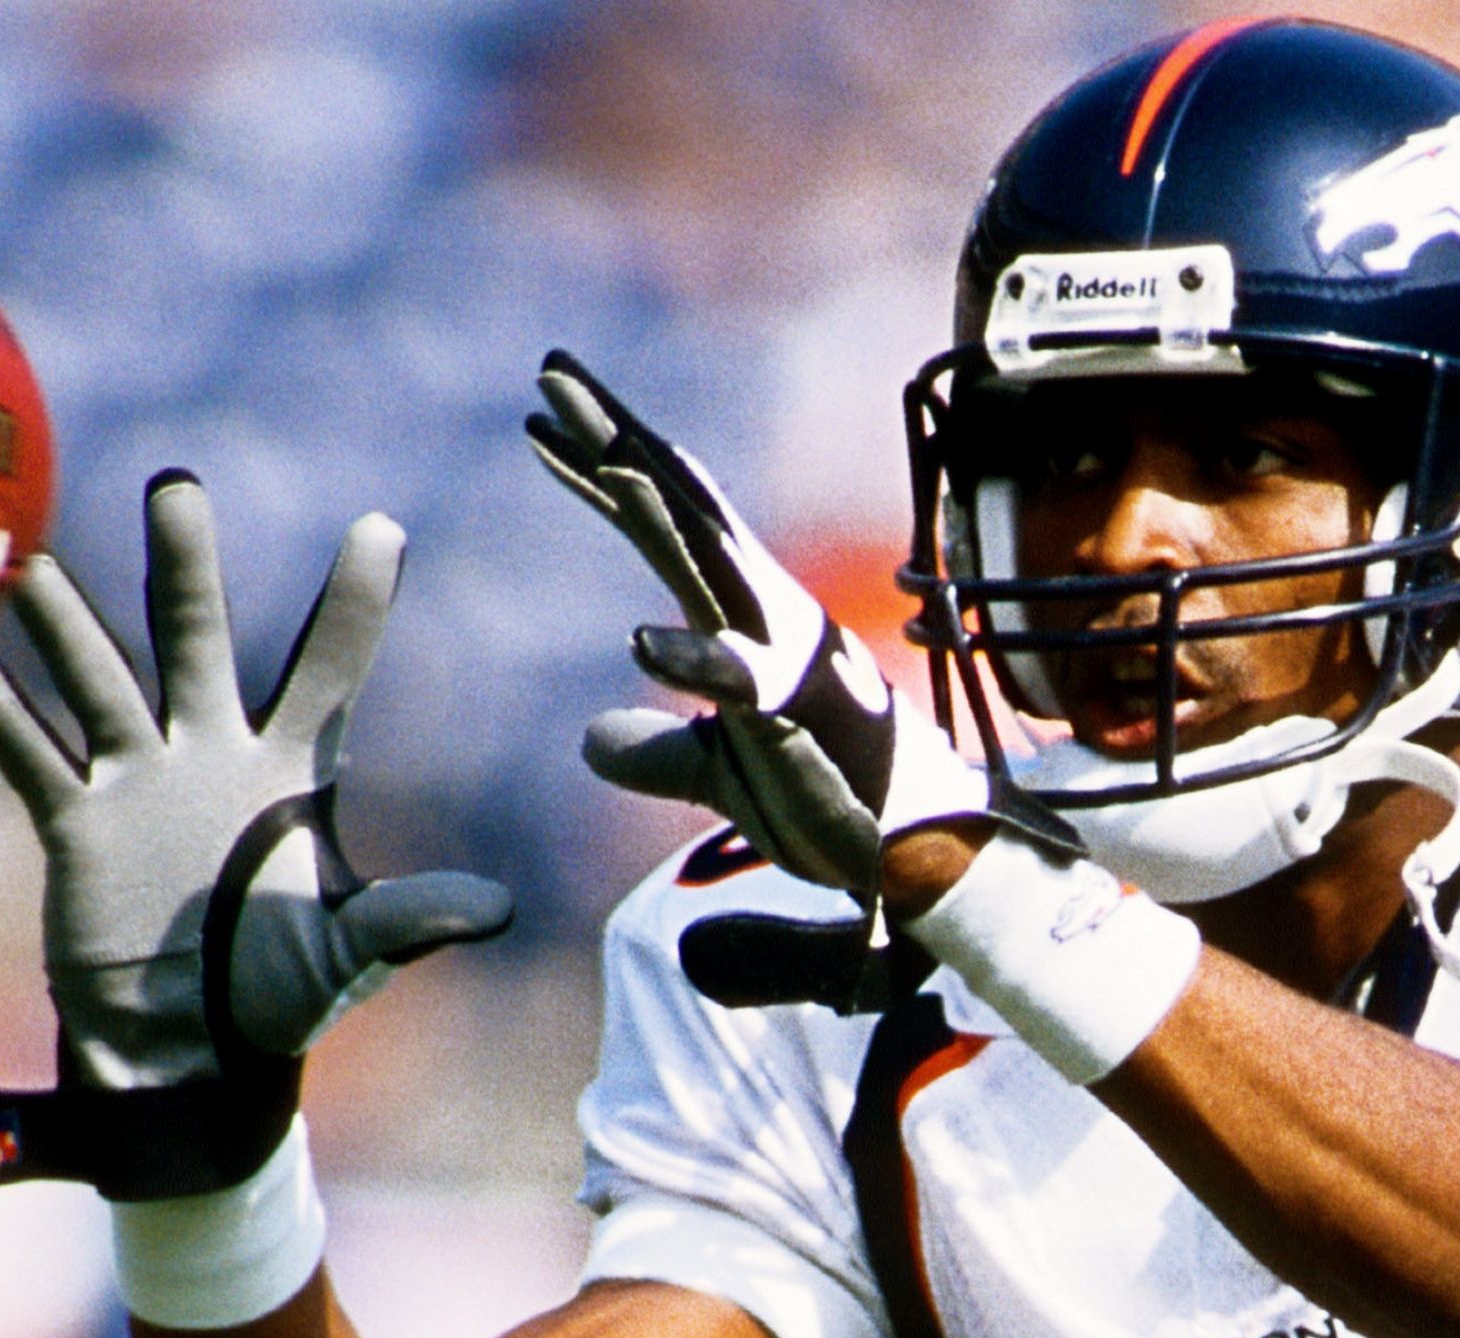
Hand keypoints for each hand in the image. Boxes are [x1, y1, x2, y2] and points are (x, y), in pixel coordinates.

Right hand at [0, 471, 512, 1199]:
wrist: (193, 1051)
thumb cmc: (280, 992)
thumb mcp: (352, 954)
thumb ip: (412, 921)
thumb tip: (500, 910)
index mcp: (291, 772)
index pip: (328, 669)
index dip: (355, 603)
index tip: (383, 525)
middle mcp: (212, 755)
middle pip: (197, 639)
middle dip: (186, 566)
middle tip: (177, 485)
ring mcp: (141, 784)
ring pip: (103, 686)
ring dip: (69, 632)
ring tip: (35, 570)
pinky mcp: (81, 830)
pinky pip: (41, 766)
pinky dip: (10, 724)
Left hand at [527, 351, 1058, 908]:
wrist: (916, 844)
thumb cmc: (826, 793)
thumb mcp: (716, 770)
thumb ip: (655, 748)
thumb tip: (592, 738)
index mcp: (742, 614)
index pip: (664, 521)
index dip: (605, 463)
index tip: (542, 406)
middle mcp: (762, 614)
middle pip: (677, 511)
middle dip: (617, 441)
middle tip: (552, 371)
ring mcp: (780, 658)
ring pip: (710, 569)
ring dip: (659, 514)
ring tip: (605, 460)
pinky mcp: (795, 718)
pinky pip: (738, 683)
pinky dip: (693, 660)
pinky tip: (640, 642)